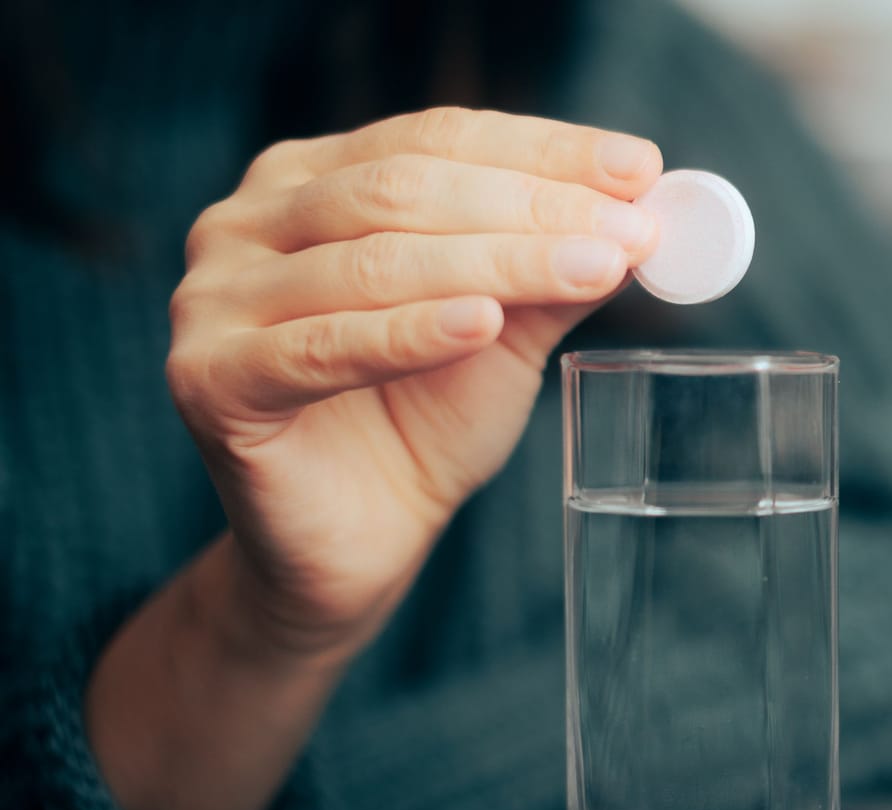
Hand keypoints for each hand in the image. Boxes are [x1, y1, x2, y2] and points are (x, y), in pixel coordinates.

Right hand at [166, 106, 661, 662]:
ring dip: (498, 264)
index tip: (639, 170)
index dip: (544, 151)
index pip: (436, 139)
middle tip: (630, 230)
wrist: (358, 543)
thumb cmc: (424, 423)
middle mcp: (246, 222)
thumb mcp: (506, 333)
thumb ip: (552, 271)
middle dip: (533, 207)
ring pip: (374, 261)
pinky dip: (410, 332)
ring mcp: (212, 297)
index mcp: (310, 181)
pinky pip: (323, 347)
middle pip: (406, 191)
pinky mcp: (208, 379)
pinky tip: (483, 324)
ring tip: (593, 269)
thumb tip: (637, 211)